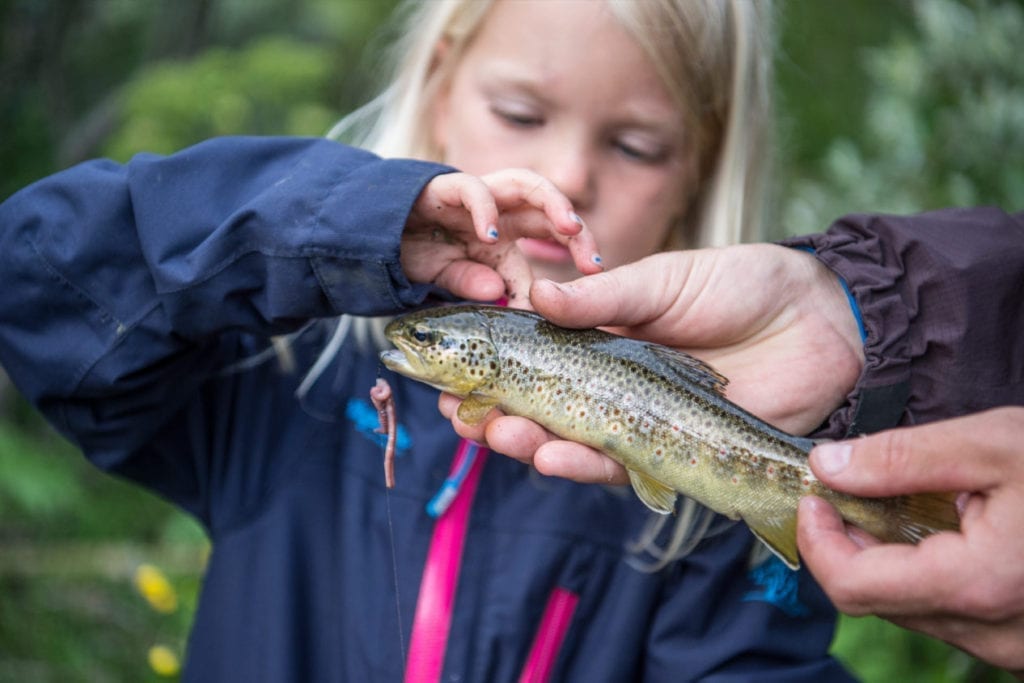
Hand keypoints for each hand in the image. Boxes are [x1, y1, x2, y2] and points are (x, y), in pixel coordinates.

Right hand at [401, 169, 601, 306]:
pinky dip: (484, 210)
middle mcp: (495, 209)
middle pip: (546, 205)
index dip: (577, 248)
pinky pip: (470, 189)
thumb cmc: (414, 257)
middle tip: (593, 260)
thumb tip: (501, 297)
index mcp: (505, 231)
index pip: (551, 232)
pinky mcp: (441, 189)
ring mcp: (472, 196)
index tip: (596, 273)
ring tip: (569, 228)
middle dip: (575, 227)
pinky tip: (492, 235)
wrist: (369, 237)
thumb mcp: (450, 280)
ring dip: (550, 203)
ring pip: (522, 183)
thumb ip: (475, 285)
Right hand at [440, 245, 864, 482]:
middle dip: (497, 416)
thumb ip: (602, 297)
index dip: (492, 372)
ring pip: (572, 444)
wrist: (818, 319)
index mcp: (602, 341)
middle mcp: (613, 387)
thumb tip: (535, 295)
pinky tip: (552, 454)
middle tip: (464, 416)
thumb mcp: (663, 280)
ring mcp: (640, 423)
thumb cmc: (739, 287)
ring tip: (498, 434)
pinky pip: (621, 468)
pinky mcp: (674, 455)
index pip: (534, 362)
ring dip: (530, 445)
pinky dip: (585, 465)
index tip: (454, 374)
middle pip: (542, 411)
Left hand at [798, 407, 1023, 676]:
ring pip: (912, 610)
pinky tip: (945, 530)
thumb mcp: (994, 443)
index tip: (813, 497)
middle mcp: (993, 633)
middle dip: (849, 545)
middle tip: (848, 491)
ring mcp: (1012, 646)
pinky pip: (950, 615)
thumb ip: (902, 458)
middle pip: (877, 601)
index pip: (853, 588)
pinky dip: (927, 574)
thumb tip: (826, 466)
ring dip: (888, 559)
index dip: (817, 541)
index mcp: (978, 584)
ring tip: (903, 503)